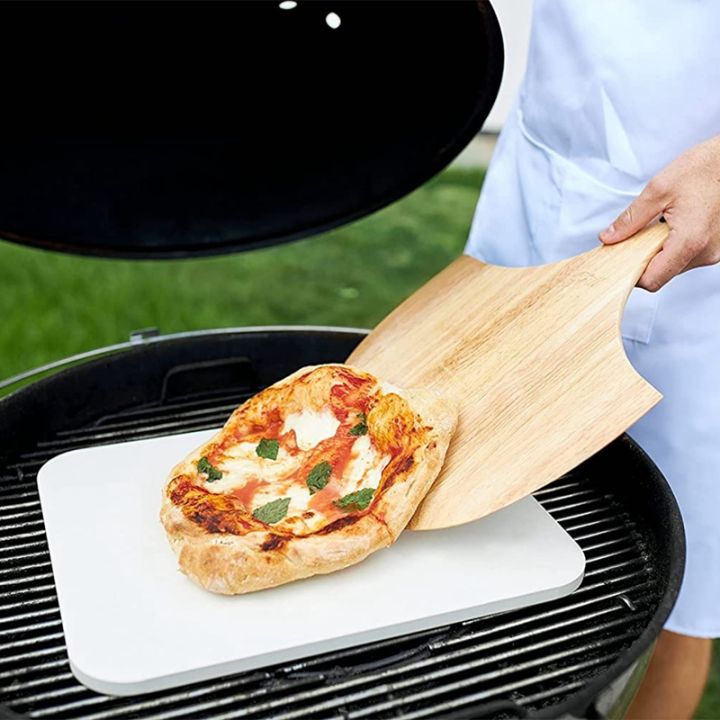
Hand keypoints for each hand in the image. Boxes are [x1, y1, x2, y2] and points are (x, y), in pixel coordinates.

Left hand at [599, 134, 719, 290]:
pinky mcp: (718, 246)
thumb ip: (630, 219)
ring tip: (661, 223)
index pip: (652, 280)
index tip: (619, 259)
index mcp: (690, 242)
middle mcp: (707, 253)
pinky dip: (676, 244)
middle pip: (662, 273)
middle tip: (636, 235)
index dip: (631, 273)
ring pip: (675, 265)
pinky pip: (689, 255)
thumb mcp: (658, 189)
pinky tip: (675, 223)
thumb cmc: (705, 168)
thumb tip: (609, 237)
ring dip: (661, 250)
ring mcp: (715, 251)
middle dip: (644, 258)